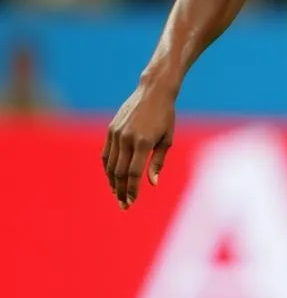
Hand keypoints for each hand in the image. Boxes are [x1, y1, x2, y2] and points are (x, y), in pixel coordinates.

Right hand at [102, 80, 175, 208]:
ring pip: (110, 165)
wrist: (153, 92)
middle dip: (121, 191)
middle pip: (119, 172)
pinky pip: (106, 153)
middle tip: (124, 205)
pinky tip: (112, 177)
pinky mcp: (111, 129)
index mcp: (143, 142)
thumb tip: (152, 183)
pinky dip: (108, 167)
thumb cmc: (165, 117)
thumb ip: (158, 162)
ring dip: (112, 182)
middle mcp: (126, 138)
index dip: (132, 190)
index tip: (132, 202)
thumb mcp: (167, 139)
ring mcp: (116, 133)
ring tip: (117, 194)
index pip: (133, 173)